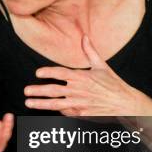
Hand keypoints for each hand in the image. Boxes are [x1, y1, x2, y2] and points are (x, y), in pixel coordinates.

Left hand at [24, 35, 145, 116]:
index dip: (48, 72)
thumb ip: (90, 51)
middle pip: (53, 90)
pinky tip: (47, 110)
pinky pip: (66, 113)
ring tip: (28, 102)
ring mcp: (79, 104)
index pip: (60, 73)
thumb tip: (84, 36)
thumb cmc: (113, 84)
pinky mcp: (82, 115)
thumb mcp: (102, 66)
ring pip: (55, 104)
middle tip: (26, 90)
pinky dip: (57, 111)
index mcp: (81, 77)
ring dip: (40, 104)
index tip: (37, 73)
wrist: (125, 104)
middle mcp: (78, 90)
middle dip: (38, 90)